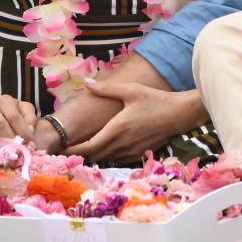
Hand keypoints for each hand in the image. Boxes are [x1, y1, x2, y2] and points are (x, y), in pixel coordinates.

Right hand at [0, 94, 36, 145]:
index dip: (22, 131)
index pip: (14, 116)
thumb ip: (29, 118)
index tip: (29, 143)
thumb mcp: (19, 110)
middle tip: (15, 150)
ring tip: (0, 148)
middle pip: (0, 124)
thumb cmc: (4, 113)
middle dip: (9, 139)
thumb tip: (31, 131)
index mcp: (5, 100)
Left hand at [65, 81, 197, 164]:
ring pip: (107, 158)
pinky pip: (119, 158)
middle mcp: (122, 144)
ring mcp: (132, 151)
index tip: (61, 149)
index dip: (73, 150)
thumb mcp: (131, 90)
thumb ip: (106, 89)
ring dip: (96, 155)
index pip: (89, 147)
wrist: (180, 114)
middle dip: (81, 154)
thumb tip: (87, 83)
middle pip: (95, 156)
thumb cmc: (156, 100)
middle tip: (68, 149)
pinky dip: (110, 154)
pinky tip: (108, 146)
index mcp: (116, 129)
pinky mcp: (140, 153)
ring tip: (84, 148)